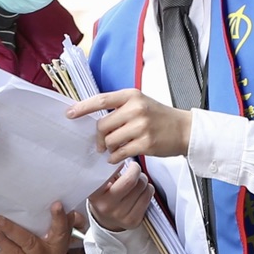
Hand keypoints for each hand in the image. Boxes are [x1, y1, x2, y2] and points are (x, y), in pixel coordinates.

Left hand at [0, 203, 73, 253]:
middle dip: (54, 220)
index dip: (65, 216)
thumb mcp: (43, 234)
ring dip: (13, 229)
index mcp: (63, 240)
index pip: (68, 226)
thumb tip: (66, 209)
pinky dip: (3, 240)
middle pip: (57, 235)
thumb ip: (54, 221)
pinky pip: (13, 252)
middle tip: (48, 205)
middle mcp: (56, 252)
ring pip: (29, 243)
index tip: (58, 203)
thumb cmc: (33, 246)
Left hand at [69, 87, 192, 162]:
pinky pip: (120, 153)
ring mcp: (141, 127)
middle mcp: (136, 109)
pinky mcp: (146, 144)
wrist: (184, 129)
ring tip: (115, 149)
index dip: (82, 107)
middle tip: (100, 143)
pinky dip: (115, 158)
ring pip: (110, 141)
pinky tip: (117, 157)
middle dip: (99, 137)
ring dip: (108, 148)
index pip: (101, 100)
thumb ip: (119, 108)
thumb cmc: (159, 117)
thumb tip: (93, 120)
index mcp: (132, 96)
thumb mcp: (140, 103)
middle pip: (103, 125)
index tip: (69, 114)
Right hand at [87, 161, 152, 232]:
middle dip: (136, 171)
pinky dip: (147, 190)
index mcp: (96, 194)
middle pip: (132, 180)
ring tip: (136, 183)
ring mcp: (121, 215)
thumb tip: (122, 154)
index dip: (126, 167)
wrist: (105, 221)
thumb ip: (108, 172)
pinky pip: (148, 197)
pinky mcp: (133, 221)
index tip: (127, 163)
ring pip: (143, 187)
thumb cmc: (104, 197)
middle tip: (134, 170)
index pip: (113, 175)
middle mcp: (107, 206)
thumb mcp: (100, 184)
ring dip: (143, 181)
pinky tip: (140, 192)